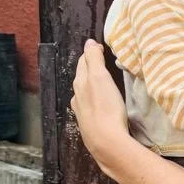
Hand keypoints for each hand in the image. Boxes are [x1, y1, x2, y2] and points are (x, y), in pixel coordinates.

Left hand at [71, 41, 129, 173]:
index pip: (84, 61)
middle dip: (90, 67)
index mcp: (80, 82)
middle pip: (82, 76)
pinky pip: (89, 106)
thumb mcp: (100, 77)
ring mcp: (81, 112)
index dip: (92, 53)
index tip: (102, 49)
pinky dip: (93, 100)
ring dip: (91, 84)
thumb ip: (94, 58)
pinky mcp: (89, 124)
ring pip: (84, 92)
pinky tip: (99, 104)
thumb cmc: (105, 107)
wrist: (106, 141)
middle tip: (102, 61)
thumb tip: (89, 42)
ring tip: (101, 81)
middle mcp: (77, 96)